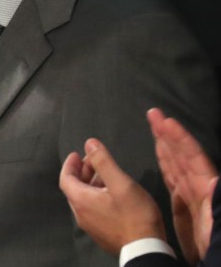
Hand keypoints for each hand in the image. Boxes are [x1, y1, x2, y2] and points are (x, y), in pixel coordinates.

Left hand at [60, 138, 165, 255]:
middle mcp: (80, 214)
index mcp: (80, 200)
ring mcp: (90, 226)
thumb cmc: (134, 215)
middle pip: (74, 188)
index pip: (65, 178)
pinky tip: (112, 194)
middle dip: (82, 172)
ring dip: (91, 184)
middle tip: (94, 160)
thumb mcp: (121, 183)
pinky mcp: (101, 233)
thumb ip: (104, 162)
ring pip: (84, 199)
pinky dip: (96, 196)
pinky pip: (92, 210)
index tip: (76, 154)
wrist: (146, 251)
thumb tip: (89, 143)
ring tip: (105, 174)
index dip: (70, 164)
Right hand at [148, 108, 217, 263]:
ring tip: (155, 125)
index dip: (180, 139)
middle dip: (168, 135)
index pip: (193, 157)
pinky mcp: (183, 204)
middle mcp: (200, 186)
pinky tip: (159, 152)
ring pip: (176, 163)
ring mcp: (192, 194)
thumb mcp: (219, 223)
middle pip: (182, 155)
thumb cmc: (218, 243)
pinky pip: (172, 177)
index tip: (166, 121)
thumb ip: (218, 201)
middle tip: (154, 114)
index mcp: (208, 188)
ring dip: (165, 144)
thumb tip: (214, 181)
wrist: (215, 262)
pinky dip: (165, 162)